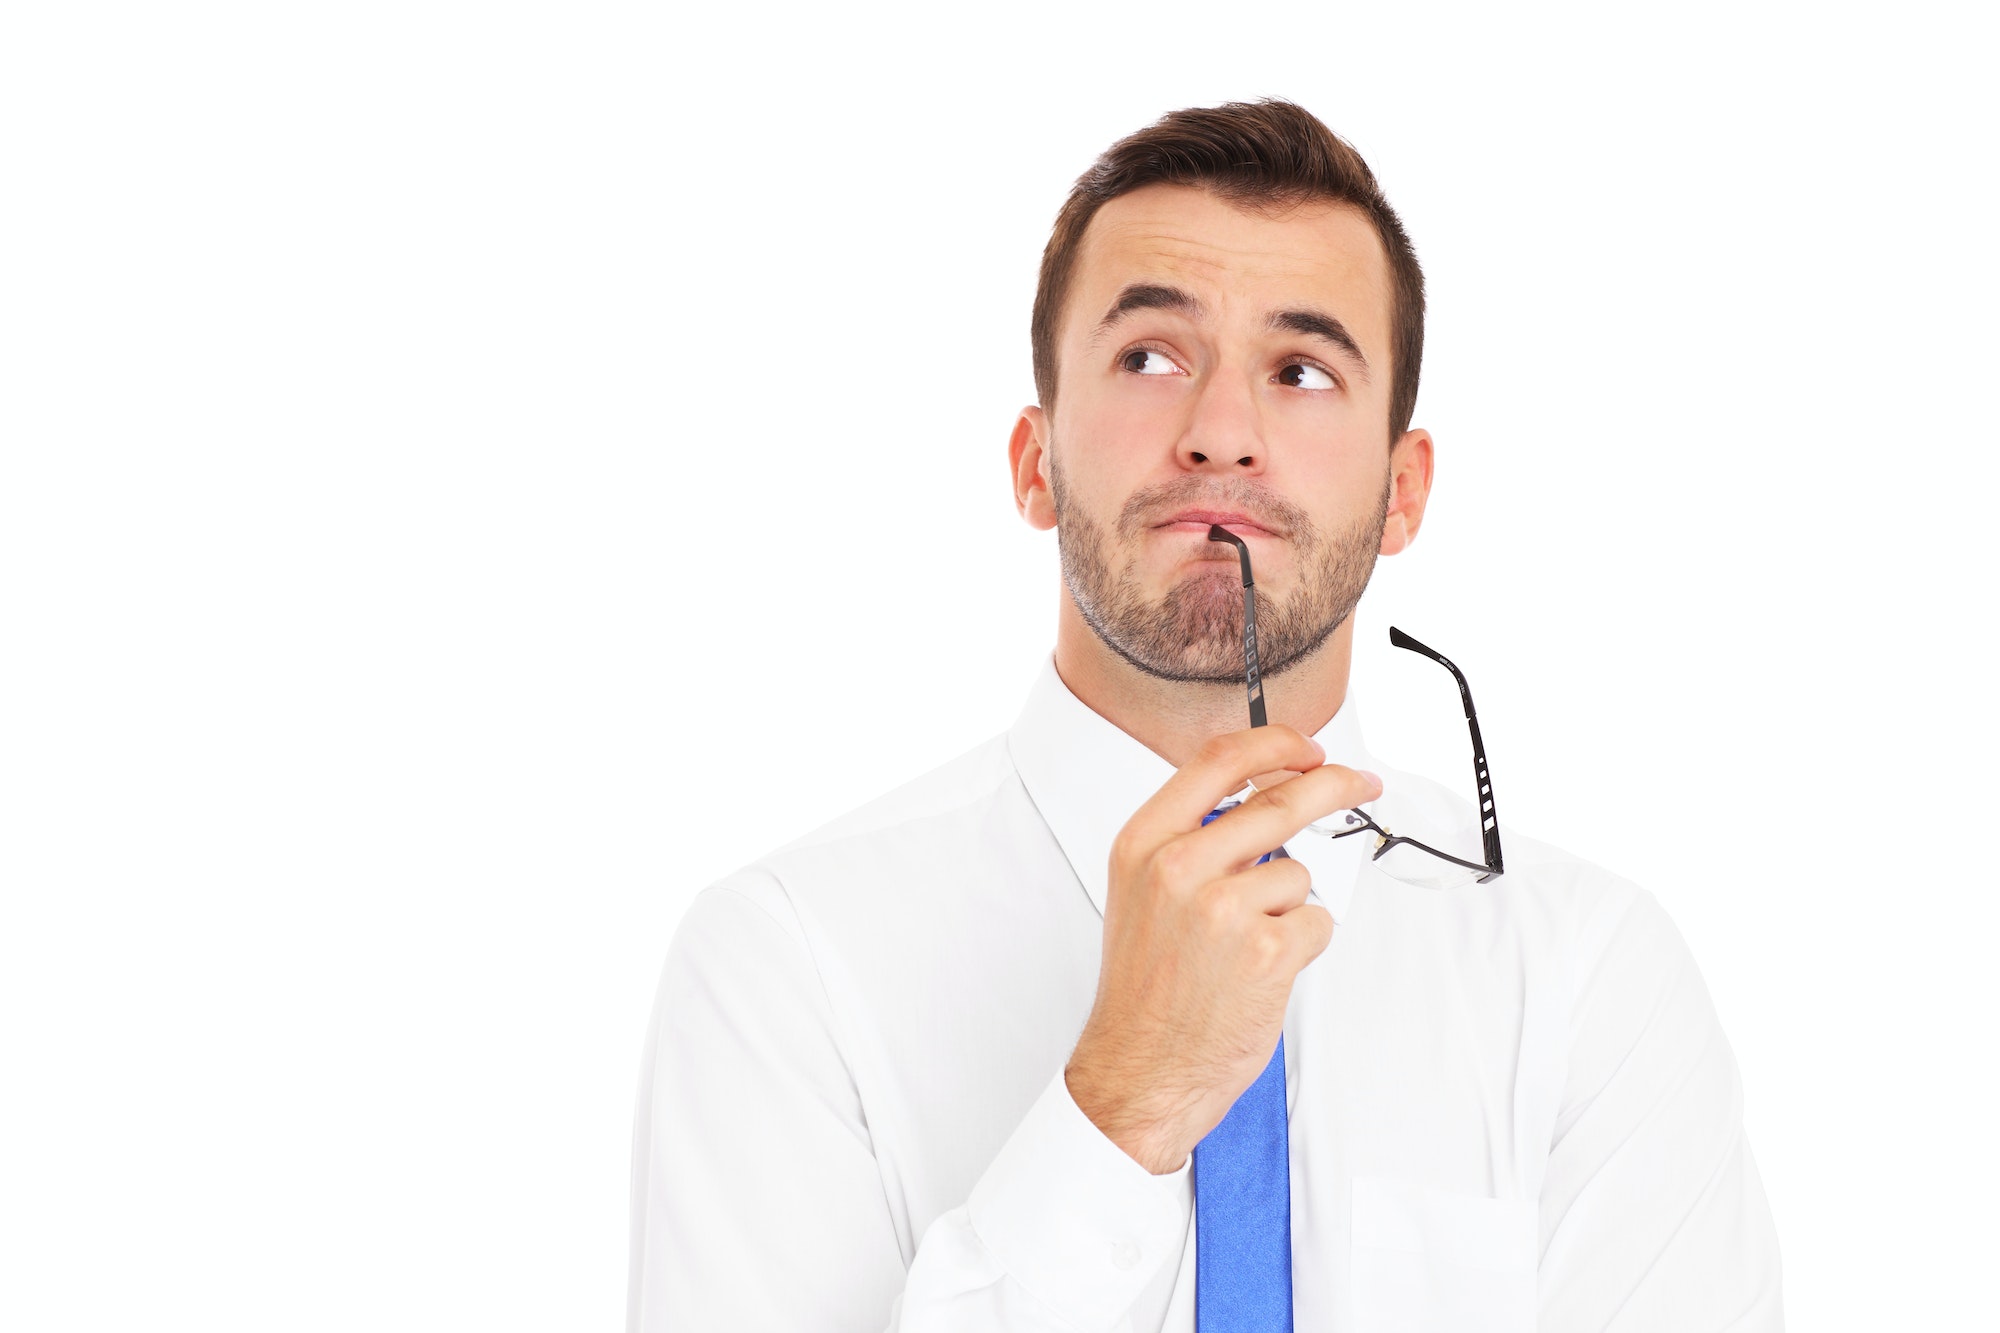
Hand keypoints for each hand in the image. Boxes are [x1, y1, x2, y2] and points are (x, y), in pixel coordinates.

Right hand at [1064, 725, 1381, 1173]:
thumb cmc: (1144, 989)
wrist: (1140, 1068)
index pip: (1218, 760)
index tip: (1308, 748)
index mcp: (1144, 843)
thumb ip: (1190, 839)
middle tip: (1362, 784)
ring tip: (1247, 947)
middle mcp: (1179, 867)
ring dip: (1290, 905)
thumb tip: (1263, 799)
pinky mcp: (1268, 950)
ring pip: (1299, 873)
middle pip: (1281, 800)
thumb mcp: (1140, 892)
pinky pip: (1316, 921)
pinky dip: (1302, 943)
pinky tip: (1261, 972)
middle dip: (1335, 786)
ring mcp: (1224, 907)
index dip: (1275, 743)